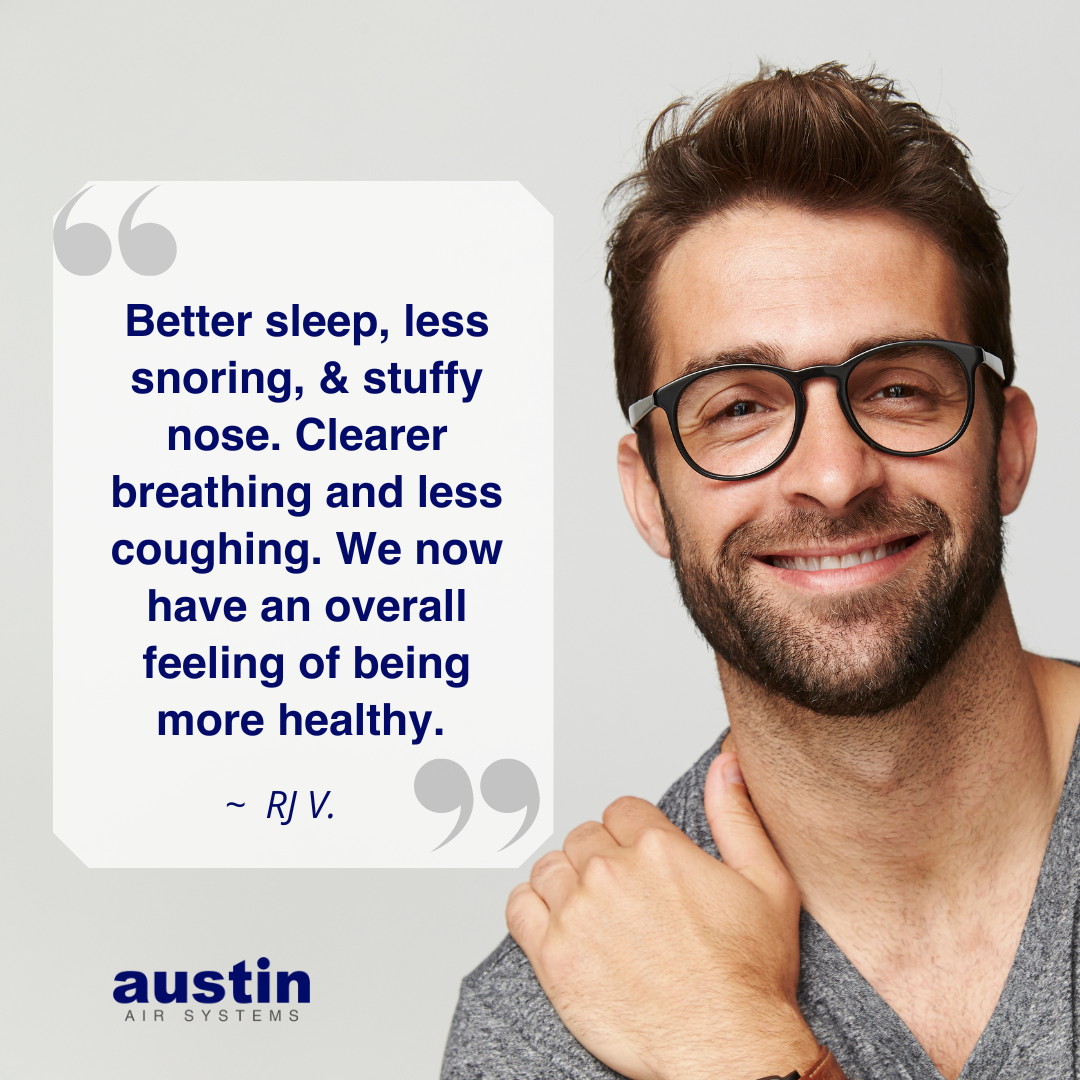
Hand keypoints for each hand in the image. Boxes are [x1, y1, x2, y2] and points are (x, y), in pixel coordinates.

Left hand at [507, 753, 819, 1079]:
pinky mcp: (553, 956)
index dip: (634, 834)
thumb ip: (736, 816)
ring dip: (568, 884)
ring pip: (550, 868)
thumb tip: (724, 766)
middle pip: (584, 837)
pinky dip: (531, 910)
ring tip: (593, 913)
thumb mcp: (767, 884)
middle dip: (602, 858)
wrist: (727, 1050)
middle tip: (624, 896)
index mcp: (656, 846)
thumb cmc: (749, 976)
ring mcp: (577, 913)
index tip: (643, 862)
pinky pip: (518, 908)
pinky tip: (557, 926)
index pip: (621, 810)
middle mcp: (610, 871)